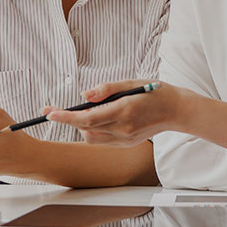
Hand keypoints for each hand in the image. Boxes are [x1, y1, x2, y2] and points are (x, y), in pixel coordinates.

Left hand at [44, 79, 187, 146]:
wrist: (176, 110)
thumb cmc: (154, 92)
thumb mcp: (130, 82)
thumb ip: (106, 89)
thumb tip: (83, 96)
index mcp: (124, 110)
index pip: (88, 117)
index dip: (66, 117)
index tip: (49, 113)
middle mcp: (123, 128)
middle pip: (86, 129)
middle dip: (68, 120)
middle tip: (54, 110)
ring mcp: (125, 139)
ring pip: (91, 138)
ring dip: (82, 126)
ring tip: (87, 111)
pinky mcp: (127, 144)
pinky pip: (102, 140)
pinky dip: (93, 130)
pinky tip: (97, 119)